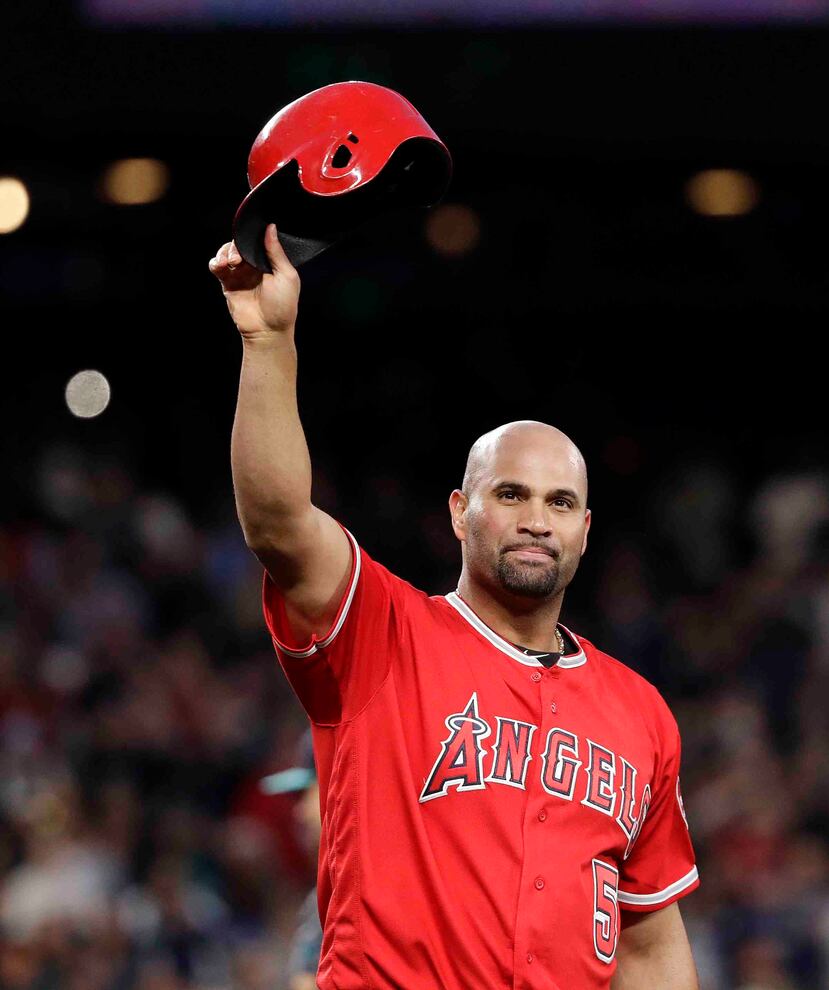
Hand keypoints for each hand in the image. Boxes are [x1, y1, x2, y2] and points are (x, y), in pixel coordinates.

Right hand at [209, 223, 299, 339]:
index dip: (250, 236)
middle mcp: (254, 266)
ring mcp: (240, 274)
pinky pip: (217, 267)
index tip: (248, 235)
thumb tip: (271, 227)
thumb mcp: (286, 275)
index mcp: (269, 262)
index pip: (256, 241)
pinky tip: (220, 265)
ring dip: (225, 252)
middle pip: (239, 244)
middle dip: (236, 246)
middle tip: (239, 258)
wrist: (268, 330)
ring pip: (226, 252)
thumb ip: (276, 251)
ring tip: (230, 263)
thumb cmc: (283, 306)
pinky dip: (215, 262)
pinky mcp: (228, 283)